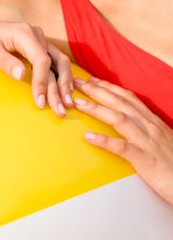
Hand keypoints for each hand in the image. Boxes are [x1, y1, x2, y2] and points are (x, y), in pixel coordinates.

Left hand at [0, 17, 72, 116]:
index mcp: (25, 33)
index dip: (42, 82)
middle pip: (56, 62)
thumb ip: (5, 62)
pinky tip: (64, 92)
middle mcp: (36, 35)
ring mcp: (39, 40)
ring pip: (59, 63)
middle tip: (61, 110)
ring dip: (64, 84)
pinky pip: (54, 62)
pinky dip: (60, 77)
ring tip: (67, 104)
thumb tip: (22, 76)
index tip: (39, 103)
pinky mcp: (38, 48)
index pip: (41, 60)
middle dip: (60, 87)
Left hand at [73, 78, 172, 203]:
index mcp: (152, 121)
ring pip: (118, 118)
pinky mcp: (144, 159)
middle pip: (120, 102)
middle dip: (97, 91)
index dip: (109, 87)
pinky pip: (122, 147)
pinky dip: (104, 140)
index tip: (92, 80)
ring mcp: (147, 141)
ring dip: (96, 109)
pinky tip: (88, 136)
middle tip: (77, 83)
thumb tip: (130, 121)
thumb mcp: (162, 139)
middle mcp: (149, 126)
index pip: (128, 97)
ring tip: (78, 103)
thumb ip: (146, 128)